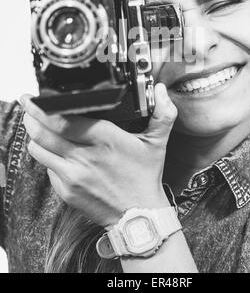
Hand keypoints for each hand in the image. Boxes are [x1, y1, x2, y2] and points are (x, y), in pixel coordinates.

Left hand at [21, 83, 176, 227]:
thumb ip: (163, 114)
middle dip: (32, 116)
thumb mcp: (157, 143)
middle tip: (28, 105)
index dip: (45, 108)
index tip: (37, 97)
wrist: (139, 216)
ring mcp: (73, 175)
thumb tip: (163, 91)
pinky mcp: (67, 191)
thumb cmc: (145, 176)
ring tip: (34, 124)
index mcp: (106, 139)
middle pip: (44, 132)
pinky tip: (52, 149)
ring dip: (34, 135)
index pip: (65, 120)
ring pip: (39, 150)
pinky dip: (47, 156)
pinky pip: (47, 168)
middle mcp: (85, 157)